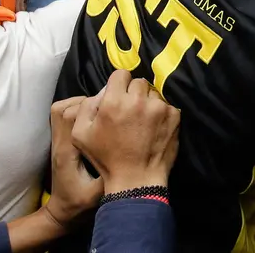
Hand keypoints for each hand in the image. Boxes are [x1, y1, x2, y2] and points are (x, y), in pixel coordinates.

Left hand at [44, 97, 103, 228]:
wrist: (61, 214)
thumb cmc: (79, 206)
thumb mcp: (97, 195)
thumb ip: (109, 175)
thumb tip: (128, 154)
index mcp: (67, 152)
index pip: (70, 118)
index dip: (89, 106)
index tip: (110, 105)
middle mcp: (59, 143)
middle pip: (64, 110)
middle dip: (87, 102)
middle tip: (109, 104)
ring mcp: (57, 142)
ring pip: (61, 110)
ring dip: (81, 104)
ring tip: (102, 108)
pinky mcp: (60, 143)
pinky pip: (63, 116)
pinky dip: (77, 110)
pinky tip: (94, 116)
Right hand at [71, 70, 180, 194]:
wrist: (136, 179)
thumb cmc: (106, 158)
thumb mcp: (80, 134)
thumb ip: (87, 106)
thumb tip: (102, 92)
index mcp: (114, 101)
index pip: (121, 74)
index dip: (119, 84)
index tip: (119, 96)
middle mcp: (137, 100)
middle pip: (138, 82)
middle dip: (133, 94)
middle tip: (130, 112)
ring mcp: (158, 107)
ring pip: (153, 93)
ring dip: (148, 103)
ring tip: (143, 122)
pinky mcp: (174, 115)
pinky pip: (167, 105)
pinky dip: (161, 113)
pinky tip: (154, 128)